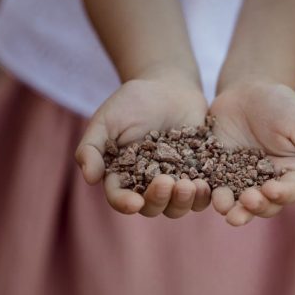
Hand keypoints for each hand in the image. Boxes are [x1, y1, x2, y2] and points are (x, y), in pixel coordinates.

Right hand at [75, 68, 211, 217]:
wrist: (169, 87)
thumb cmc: (132, 102)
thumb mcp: (107, 120)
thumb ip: (92, 147)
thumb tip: (89, 178)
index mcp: (122, 176)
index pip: (120, 198)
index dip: (126, 204)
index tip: (135, 203)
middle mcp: (148, 185)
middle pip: (152, 207)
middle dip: (159, 200)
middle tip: (167, 183)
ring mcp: (174, 181)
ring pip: (178, 206)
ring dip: (183, 202)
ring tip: (190, 185)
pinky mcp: (199, 174)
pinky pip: (203, 193)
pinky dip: (204, 194)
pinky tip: (205, 183)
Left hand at [208, 80, 294, 225]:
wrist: (249, 87)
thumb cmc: (284, 105)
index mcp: (293, 175)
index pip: (289, 191)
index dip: (281, 195)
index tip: (271, 191)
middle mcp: (267, 183)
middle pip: (263, 204)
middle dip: (254, 207)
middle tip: (245, 203)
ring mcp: (240, 180)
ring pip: (236, 201)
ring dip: (231, 207)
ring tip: (224, 207)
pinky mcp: (216, 172)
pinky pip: (212, 185)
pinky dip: (208, 191)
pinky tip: (202, 190)